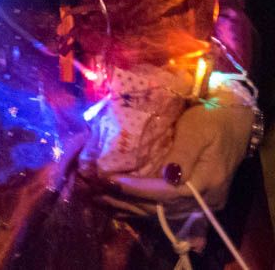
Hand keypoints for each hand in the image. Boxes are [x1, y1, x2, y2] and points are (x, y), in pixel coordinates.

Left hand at [106, 101, 253, 210]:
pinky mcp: (199, 200)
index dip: (138, 190)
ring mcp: (205, 202)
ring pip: (164, 212)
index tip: (112, 182)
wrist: (235, 122)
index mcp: (208, 179)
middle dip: (128, 202)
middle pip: (163, 207)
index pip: (167, 193)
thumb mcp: (196, 131)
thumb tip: (166, 175)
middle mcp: (207, 198)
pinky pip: (170, 210)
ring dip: (133, 208)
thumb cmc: (212, 120)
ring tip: (103, 200)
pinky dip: (146, 209)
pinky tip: (125, 208)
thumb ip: (182, 154)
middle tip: (97, 192)